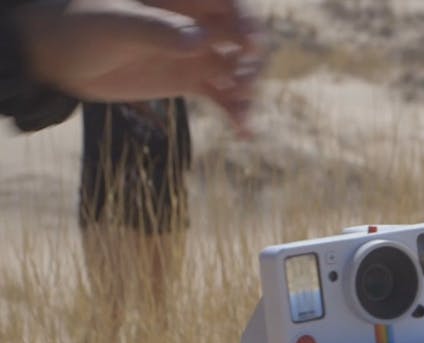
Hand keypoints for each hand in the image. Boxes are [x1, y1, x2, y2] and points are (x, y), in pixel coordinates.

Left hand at [12, 0, 263, 134]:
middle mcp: (195, 22)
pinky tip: (244, 131)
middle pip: (243, 38)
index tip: (251, 46)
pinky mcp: (189, 79)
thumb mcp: (112, 25)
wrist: (54, 56)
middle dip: (251, 63)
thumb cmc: (77, 26)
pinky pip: (223, 94)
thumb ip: (155, 30)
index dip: (247, 22)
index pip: (229, 4)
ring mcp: (195, 52)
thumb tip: (199, 41)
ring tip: (243, 117)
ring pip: (238, 68)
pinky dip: (236, 111)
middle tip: (242, 88)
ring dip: (248, 92)